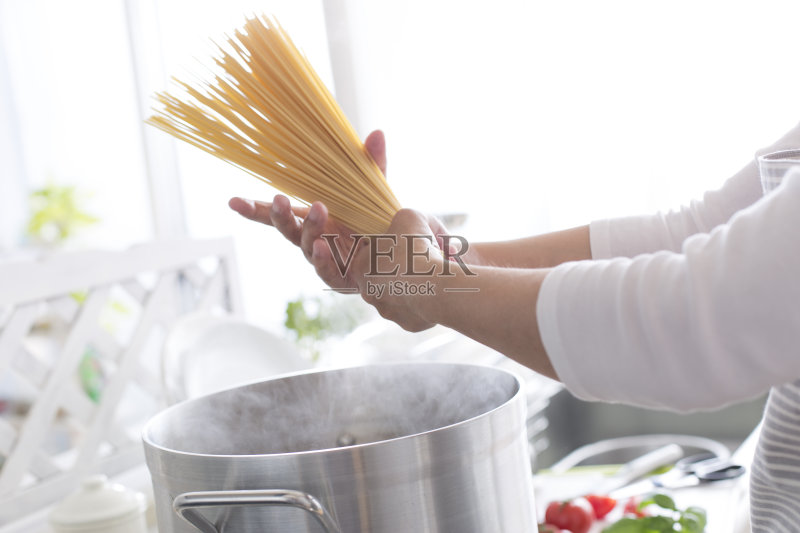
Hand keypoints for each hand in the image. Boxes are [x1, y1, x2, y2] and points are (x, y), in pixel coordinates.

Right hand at [229, 130, 387, 290]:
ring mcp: (324, 259)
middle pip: (287, 229)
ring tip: (318, 210)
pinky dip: (322, 259)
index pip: (277, 214)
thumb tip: (377, 133)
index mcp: (312, 218)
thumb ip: (372, 166)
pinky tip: (322, 247)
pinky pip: (326, 270)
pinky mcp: (340, 277)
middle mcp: (313, 239)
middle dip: (278, 215)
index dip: (254, 209)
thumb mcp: (372, 191)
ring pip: (307, 246)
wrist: (399, 254)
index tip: (232, 202)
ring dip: (309, 228)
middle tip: (279, 200)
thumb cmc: (375, 223)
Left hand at [346, 208, 443, 331]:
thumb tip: (410, 225)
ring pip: (402, 293)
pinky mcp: (408, 324)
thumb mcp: (409, 217)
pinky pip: (418, 308)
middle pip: (387, 274)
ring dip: (416, 282)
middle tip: (423, 256)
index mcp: (359, 267)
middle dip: (404, 265)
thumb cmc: (417, 248)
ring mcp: (388, 311)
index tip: (406, 242)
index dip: (391, 244)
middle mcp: (368, 292)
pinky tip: (438, 287)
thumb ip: (402, 219)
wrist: (437, 284)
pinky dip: (427, 298)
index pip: (371, 252)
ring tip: (434, 271)